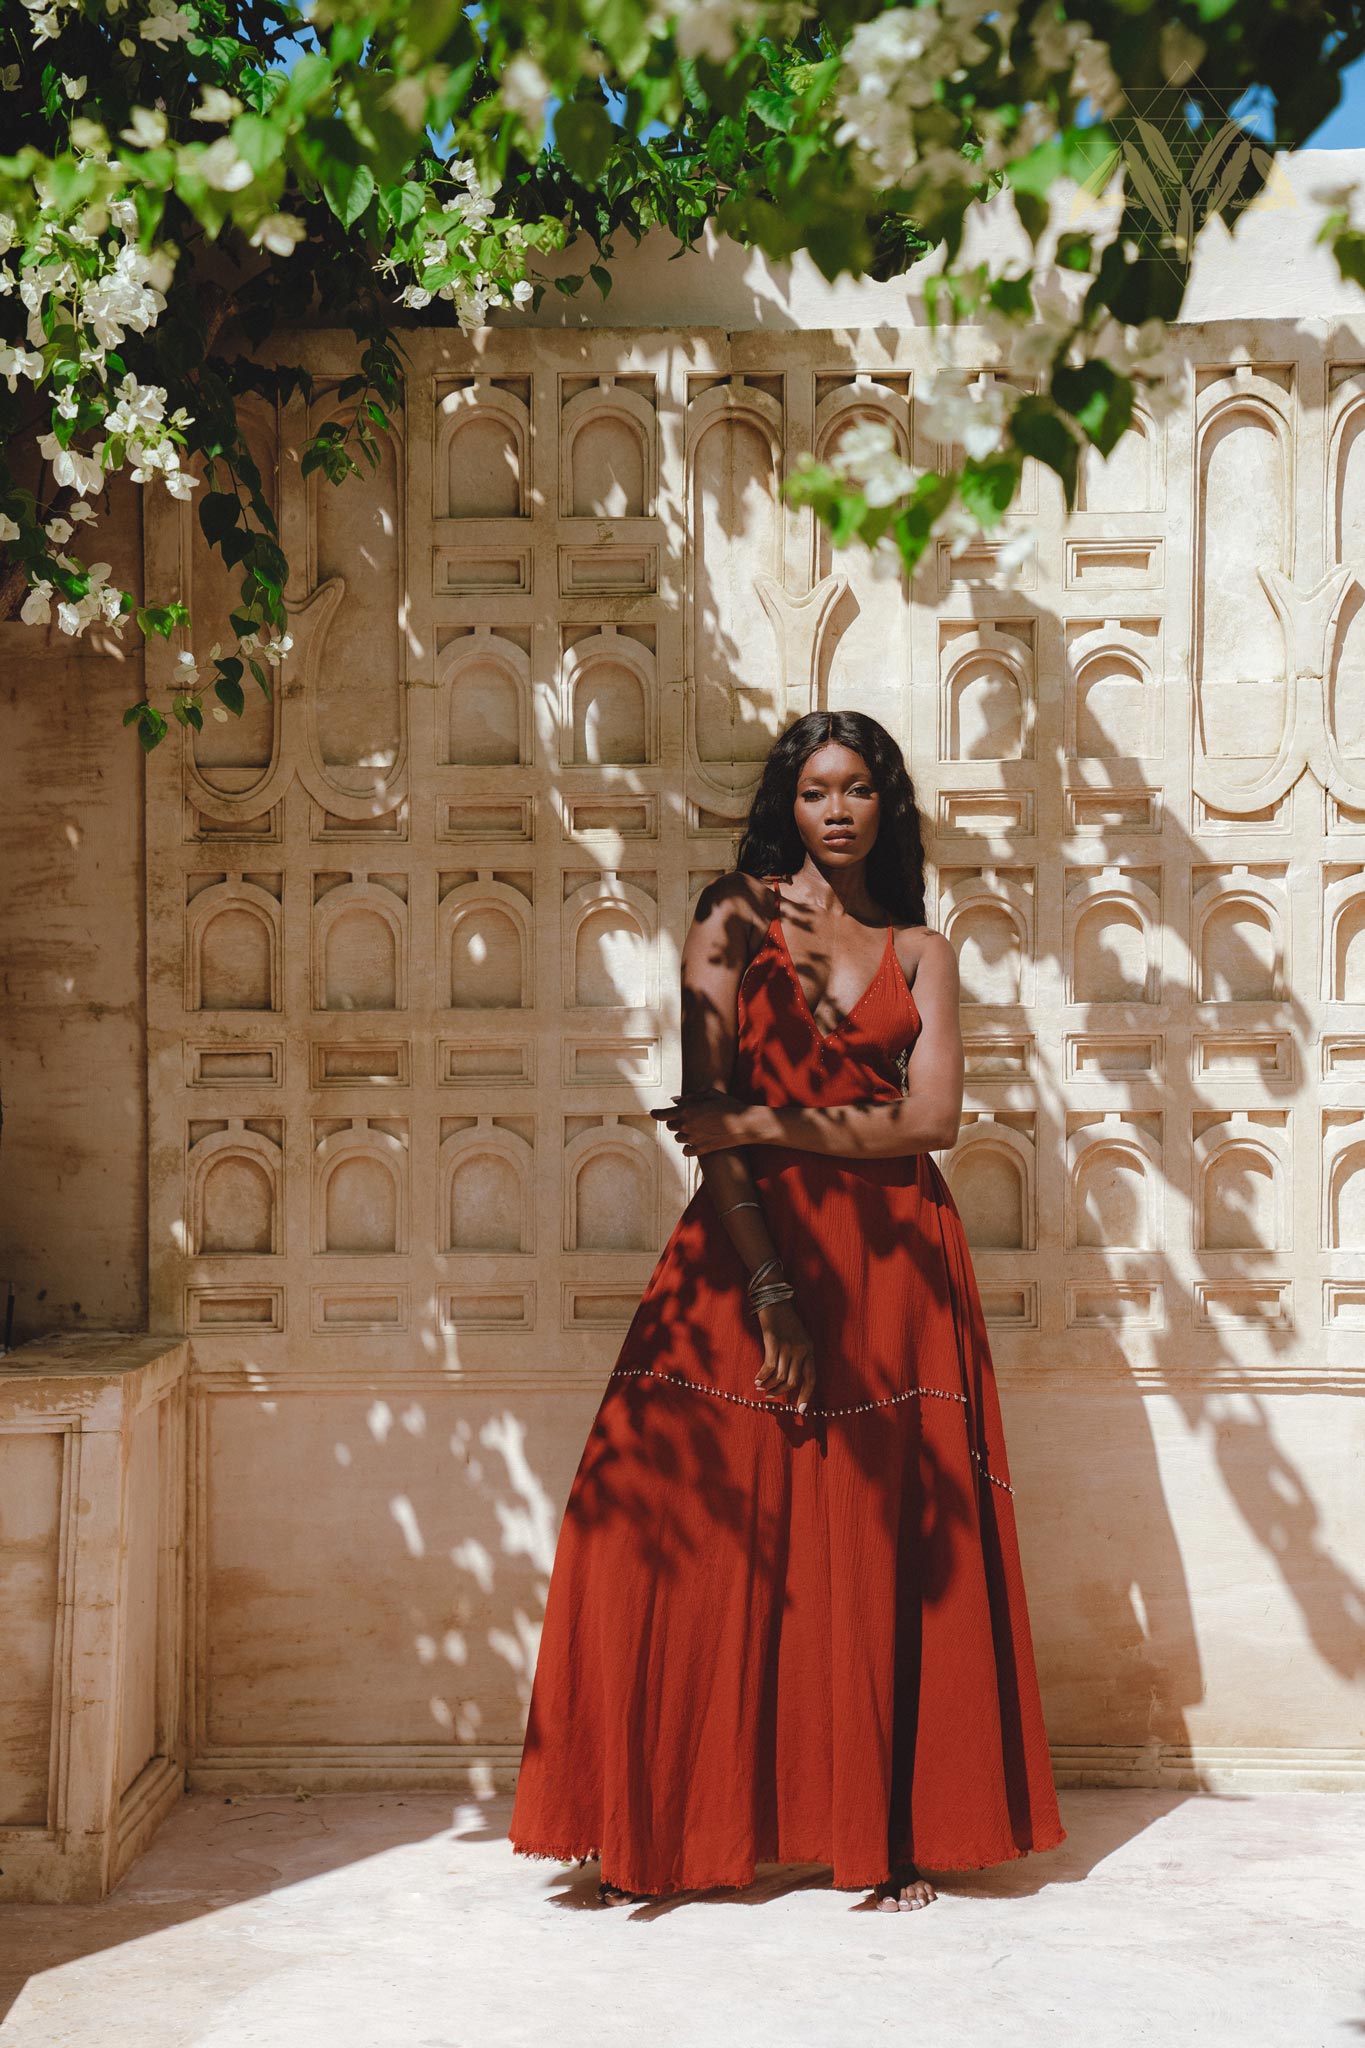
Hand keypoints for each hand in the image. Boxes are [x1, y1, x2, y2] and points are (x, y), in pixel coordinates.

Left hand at [650, 1090, 754, 1155]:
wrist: (745, 1124)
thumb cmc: (729, 1106)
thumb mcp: (710, 1094)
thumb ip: (691, 1097)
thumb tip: (676, 1101)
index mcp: (687, 1111)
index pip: (663, 1114)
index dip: (656, 1114)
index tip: (653, 1113)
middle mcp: (687, 1126)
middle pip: (671, 1126)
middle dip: (675, 1121)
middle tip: (686, 1118)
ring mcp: (693, 1139)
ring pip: (678, 1138)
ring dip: (682, 1133)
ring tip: (695, 1129)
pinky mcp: (701, 1150)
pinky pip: (686, 1150)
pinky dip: (688, 1146)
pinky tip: (695, 1142)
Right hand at [753, 1298, 816, 1417]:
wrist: (774, 1300)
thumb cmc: (784, 1320)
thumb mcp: (797, 1338)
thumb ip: (797, 1357)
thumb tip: (788, 1380)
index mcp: (809, 1349)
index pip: (811, 1378)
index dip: (805, 1395)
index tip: (799, 1410)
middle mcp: (801, 1350)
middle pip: (793, 1380)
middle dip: (780, 1393)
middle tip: (770, 1397)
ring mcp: (788, 1346)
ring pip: (780, 1376)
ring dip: (769, 1385)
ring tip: (761, 1388)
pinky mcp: (774, 1342)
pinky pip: (768, 1367)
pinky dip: (762, 1376)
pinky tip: (757, 1379)